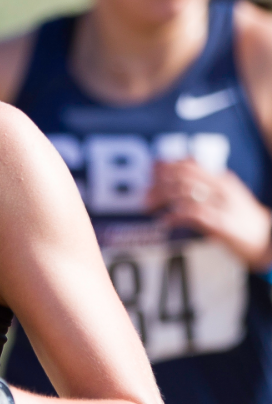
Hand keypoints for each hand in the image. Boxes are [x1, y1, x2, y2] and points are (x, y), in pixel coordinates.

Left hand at [151, 158, 271, 268]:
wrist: (266, 240)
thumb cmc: (241, 219)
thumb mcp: (225, 196)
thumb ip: (204, 186)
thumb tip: (172, 179)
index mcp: (222, 179)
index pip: (190, 164)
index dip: (167, 165)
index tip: (150, 171)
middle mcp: (222, 189)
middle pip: (184, 176)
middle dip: (159, 182)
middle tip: (144, 193)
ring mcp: (223, 205)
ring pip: (185, 193)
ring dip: (161, 198)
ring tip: (148, 207)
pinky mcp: (222, 224)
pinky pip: (192, 215)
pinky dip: (173, 217)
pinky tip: (163, 221)